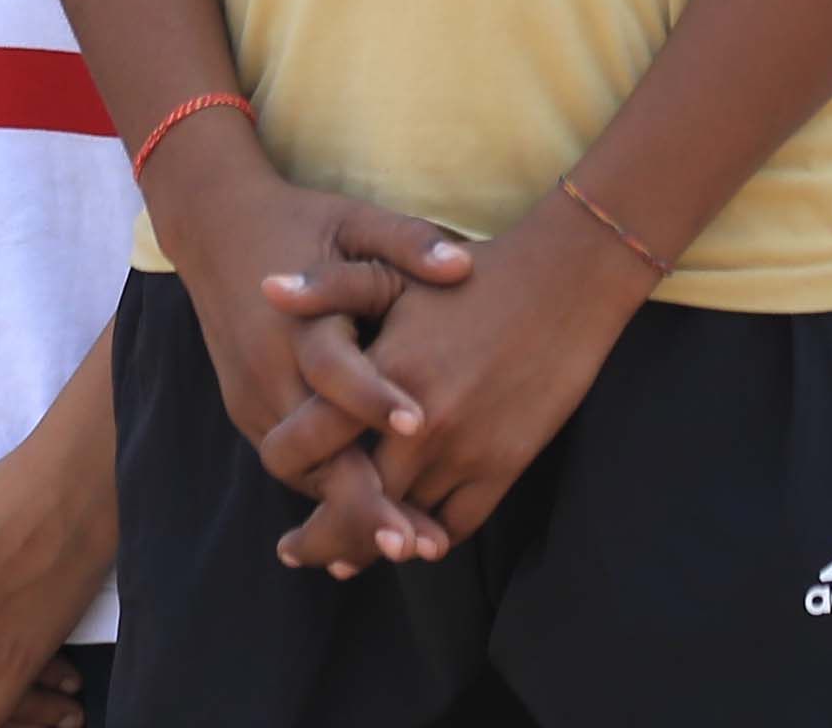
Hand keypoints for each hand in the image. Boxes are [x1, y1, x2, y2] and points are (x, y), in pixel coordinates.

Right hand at [148, 133, 475, 517]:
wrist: (216, 229)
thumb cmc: (302, 223)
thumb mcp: (355, 220)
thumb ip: (407, 241)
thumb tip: (464, 265)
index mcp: (297, 321)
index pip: (334, 371)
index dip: (375, 400)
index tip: (421, 424)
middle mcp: (269, 371)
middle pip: (313, 454)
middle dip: (362, 502)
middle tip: (414, 540)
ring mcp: (254, 399)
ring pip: (302, 474)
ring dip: (350, 512)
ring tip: (410, 545)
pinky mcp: (251, 413)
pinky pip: (294, 468)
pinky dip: (331, 496)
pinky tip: (378, 523)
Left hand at [269, 202, 639, 569]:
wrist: (565, 282)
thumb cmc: (473, 275)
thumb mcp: (396, 273)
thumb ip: (329, 288)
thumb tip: (266, 290)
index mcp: (381, 376)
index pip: (311, 447)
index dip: (287, 471)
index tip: (271, 474)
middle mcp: (419, 423)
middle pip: (354, 503)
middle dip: (320, 537)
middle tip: (297, 552)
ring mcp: (464, 449)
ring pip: (404, 522)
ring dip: (374, 542)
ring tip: (346, 557)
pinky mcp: (505, 464)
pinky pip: (456, 524)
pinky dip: (430, 537)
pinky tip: (411, 537)